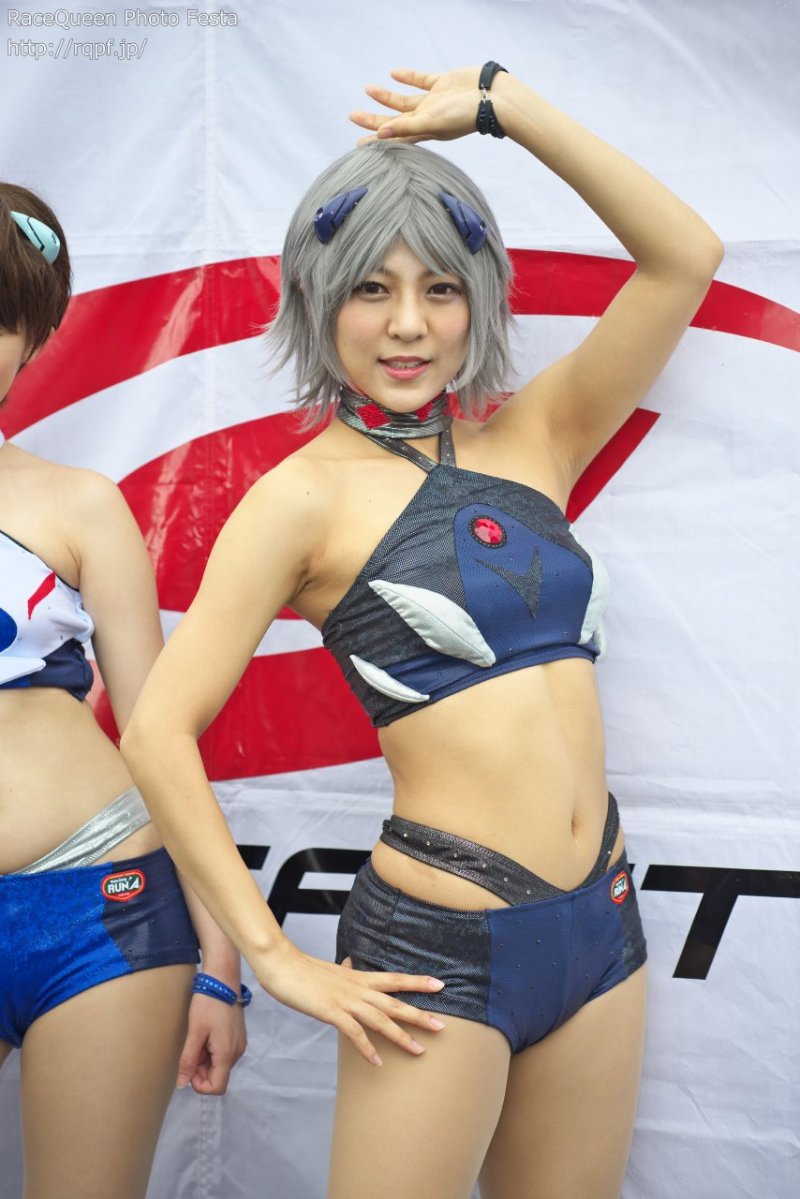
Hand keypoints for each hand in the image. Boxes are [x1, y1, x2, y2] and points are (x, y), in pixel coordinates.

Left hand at [176, 993, 246, 1093]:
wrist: (223, 980)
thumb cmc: (207, 1005)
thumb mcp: (195, 1032)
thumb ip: (188, 1060)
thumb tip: (182, 1084)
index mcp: (227, 1053)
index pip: (217, 1087)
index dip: (200, 1085)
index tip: (189, 1068)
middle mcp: (237, 1052)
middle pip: (218, 1076)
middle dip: (201, 1069)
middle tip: (191, 1048)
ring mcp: (240, 1044)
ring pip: (220, 1065)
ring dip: (206, 1059)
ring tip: (198, 1038)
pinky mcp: (238, 1036)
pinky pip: (224, 1053)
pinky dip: (212, 1051)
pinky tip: (206, 1034)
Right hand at [256, 941, 445, 1065]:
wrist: (281, 964)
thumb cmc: (304, 969)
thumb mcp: (331, 969)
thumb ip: (346, 970)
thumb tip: (354, 963)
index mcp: (359, 977)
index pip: (394, 978)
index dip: (417, 982)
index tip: (439, 984)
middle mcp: (357, 988)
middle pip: (394, 1002)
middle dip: (419, 1015)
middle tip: (442, 1026)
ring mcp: (345, 1000)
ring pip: (380, 1019)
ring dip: (400, 1036)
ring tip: (419, 1051)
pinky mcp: (330, 1012)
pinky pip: (353, 1033)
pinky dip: (366, 1048)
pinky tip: (377, 1063)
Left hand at [350, 66, 486, 144]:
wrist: (492, 98)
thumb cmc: (464, 116)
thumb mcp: (432, 123)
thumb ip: (406, 128)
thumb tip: (380, 135)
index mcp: (424, 131)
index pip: (394, 138)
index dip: (376, 141)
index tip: (358, 144)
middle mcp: (427, 119)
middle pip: (394, 120)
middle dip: (373, 119)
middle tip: (352, 115)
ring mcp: (434, 102)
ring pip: (404, 101)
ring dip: (386, 97)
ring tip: (368, 89)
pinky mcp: (442, 84)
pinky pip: (421, 80)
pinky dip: (408, 77)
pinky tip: (394, 73)